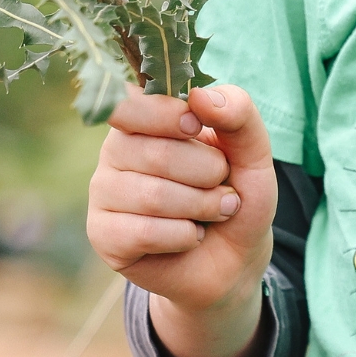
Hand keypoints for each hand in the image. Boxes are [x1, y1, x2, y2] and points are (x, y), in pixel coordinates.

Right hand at [86, 85, 275, 356]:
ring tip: (213, 213)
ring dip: (202, 208)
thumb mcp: (253, 152)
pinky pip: (144, 232)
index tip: (198, 129)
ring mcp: (103, 192)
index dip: (171, 116)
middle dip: (208, 174)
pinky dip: (185, 236)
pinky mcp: (102, 235)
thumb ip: (238, 114)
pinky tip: (190, 236)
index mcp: (144, 118)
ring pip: (153, 195)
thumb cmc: (236, 194)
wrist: (233, 260)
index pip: (134, 102)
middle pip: (157, 153)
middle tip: (222, 186)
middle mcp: (115, 150)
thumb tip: (200, 96)